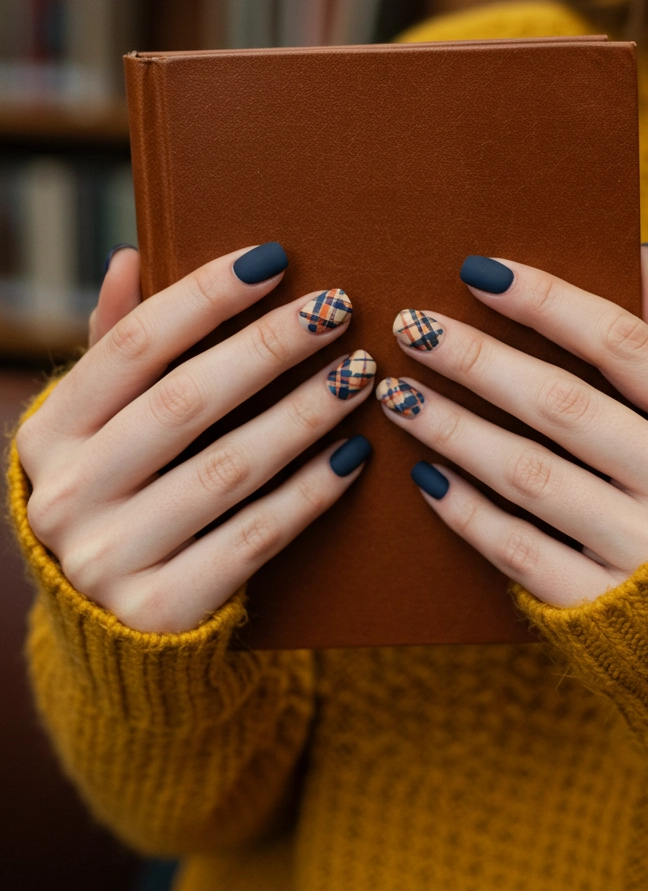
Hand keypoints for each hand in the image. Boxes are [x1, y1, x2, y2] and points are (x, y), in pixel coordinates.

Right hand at [19, 245, 375, 633]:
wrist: (109, 633)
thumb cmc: (120, 496)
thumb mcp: (98, 427)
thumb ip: (114, 345)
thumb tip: (130, 257)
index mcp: (47, 435)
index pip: (133, 346)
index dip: (205, 296)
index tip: (274, 259)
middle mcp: (66, 496)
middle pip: (184, 401)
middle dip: (270, 347)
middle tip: (338, 308)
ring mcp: (110, 559)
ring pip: (228, 468)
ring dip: (304, 413)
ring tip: (359, 374)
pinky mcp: (163, 610)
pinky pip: (255, 537)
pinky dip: (310, 492)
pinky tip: (353, 453)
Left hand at [377, 248, 647, 606]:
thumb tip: (633, 251)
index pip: (620, 343)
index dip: (548, 302)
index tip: (476, 270)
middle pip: (563, 406)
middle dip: (478, 361)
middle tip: (411, 327)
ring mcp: (642, 550)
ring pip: (531, 477)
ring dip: (455, 430)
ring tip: (399, 394)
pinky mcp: (601, 608)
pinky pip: (521, 553)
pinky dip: (469, 513)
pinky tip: (424, 475)